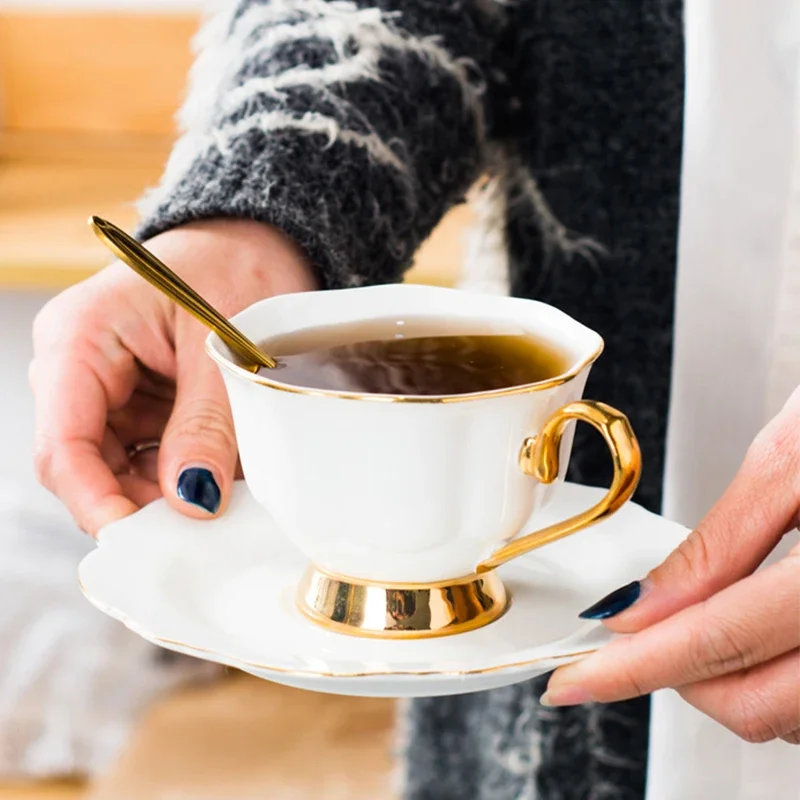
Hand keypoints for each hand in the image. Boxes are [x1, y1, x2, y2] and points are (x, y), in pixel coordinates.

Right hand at [30, 219, 316, 534]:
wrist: (256, 241)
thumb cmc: (234, 266)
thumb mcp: (221, 346)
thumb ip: (204, 425)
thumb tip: (192, 501)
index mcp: (80, 339)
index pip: (63, 444)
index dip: (96, 502)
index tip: (141, 542)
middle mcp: (82, 368)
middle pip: (88, 465)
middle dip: (141, 502)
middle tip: (200, 527)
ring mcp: (111, 387)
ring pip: (123, 467)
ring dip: (169, 491)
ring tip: (223, 495)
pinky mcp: (142, 400)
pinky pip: (153, 454)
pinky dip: (186, 472)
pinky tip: (223, 476)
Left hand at [541, 387, 799, 744]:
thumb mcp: (793, 460)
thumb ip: (721, 544)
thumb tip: (644, 605)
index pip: (719, 641)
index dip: (633, 670)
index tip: (574, 681)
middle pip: (756, 704)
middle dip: (677, 677)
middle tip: (638, 639)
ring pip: (794, 714)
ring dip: (731, 680)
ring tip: (700, 623)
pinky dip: (780, 675)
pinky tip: (760, 632)